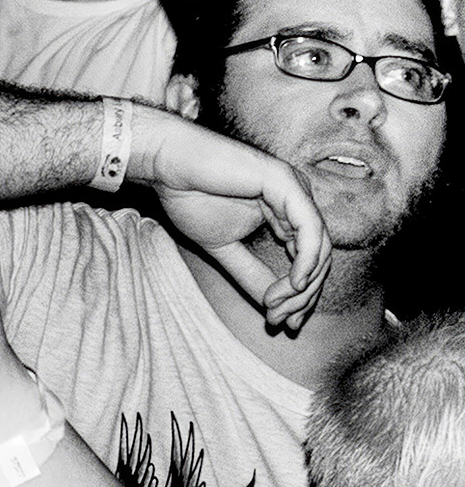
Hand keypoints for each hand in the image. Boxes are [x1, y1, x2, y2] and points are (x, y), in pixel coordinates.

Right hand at [140, 112, 330, 333]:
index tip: (278, 322)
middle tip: (279, 321)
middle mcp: (297, 201)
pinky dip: (306, 260)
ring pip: (320, 248)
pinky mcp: (286, 183)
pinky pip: (310, 229)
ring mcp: (294, 190)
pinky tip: (294, 284)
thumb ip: (251, 273)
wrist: (166, 164)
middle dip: (302, 297)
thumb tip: (273, 308)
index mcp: (285, 213)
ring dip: (302, 286)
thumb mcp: (223, 248)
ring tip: (276, 306)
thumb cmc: (189, 197)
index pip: (307, 260)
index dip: (299, 296)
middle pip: (319, 258)